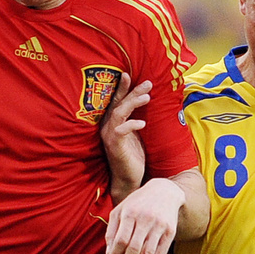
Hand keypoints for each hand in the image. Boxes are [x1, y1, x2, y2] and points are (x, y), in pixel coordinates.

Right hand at [100, 77, 152, 195]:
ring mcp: (110, 136)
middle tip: (147, 83)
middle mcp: (107, 127)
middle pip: (118, 104)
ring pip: (119, 113)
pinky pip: (121, 130)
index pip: (115, 101)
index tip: (128, 74)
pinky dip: (132, 125)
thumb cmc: (132, 156)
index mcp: (112, 123)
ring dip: (133, 103)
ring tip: (147, 97)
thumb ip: (134, 119)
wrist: (128, 179)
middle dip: (132, 91)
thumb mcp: (135, 134)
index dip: (121, 87)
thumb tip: (145, 101)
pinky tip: (142, 122)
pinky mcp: (115, 146)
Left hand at [105, 176, 182, 253]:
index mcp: (129, 213)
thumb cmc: (137, 204)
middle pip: (134, 248)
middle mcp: (144, 219)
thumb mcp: (121, 210)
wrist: (164, 192)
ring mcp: (159, 225)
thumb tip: (109, 253)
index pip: (121, 239)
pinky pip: (162, 252)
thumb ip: (112, 230)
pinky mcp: (170, 231)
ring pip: (149, 252)